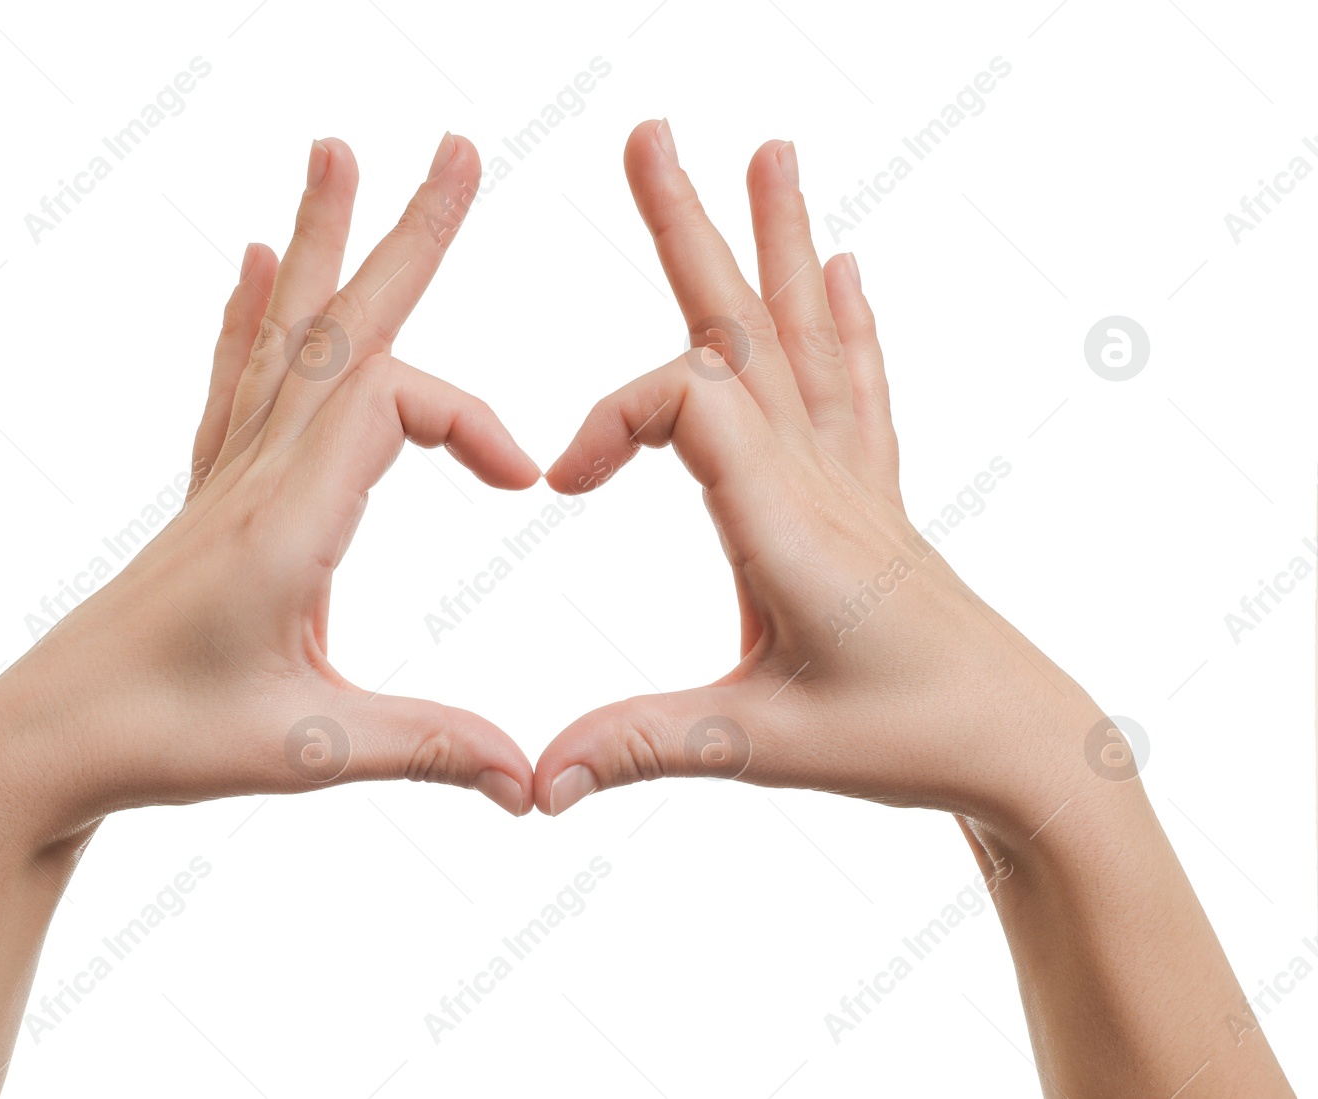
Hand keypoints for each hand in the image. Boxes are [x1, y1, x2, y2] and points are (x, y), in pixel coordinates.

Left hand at [0, 133, 539, 843]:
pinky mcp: (209, 498)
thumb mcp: (310, 749)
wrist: (45, 741)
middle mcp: (255, 478)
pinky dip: (252, 312)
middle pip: (342, 331)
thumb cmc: (163, 741)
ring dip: (322, 241)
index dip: (472, 420)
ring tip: (335, 153)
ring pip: (285, 336)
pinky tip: (259, 261)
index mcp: (286, 522)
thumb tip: (531, 781)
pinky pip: (234, 380)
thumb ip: (428, 747)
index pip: (392, 405)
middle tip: (453, 149)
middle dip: (407, 239)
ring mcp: (225, 479)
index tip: (524, 479)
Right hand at [535, 120, 1101, 831]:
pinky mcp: (871, 496)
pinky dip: (847, 318)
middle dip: (688, 229)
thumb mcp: (763, 746)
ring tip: (770, 152)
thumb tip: (536, 782)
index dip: (611, 419)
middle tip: (650, 135)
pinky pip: (857, 384)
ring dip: (776, 241)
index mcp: (789, 522)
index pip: (690, 403)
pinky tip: (847, 266)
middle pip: (745, 329)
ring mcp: (853, 478)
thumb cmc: (908, 738)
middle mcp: (822, 478)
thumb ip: (644, 744)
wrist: (1024, 743)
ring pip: (805, 336)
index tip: (561, 484)